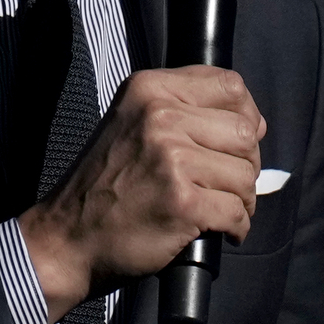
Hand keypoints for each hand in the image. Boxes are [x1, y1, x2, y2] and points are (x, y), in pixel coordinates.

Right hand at [18, 67, 263, 321]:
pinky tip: (220, 231)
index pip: (230, 86)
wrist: (67, 237)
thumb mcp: (131, 123)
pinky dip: (236, 227)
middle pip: (245, 133)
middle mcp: (160, 117)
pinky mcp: (182, 202)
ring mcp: (171, 159)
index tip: (238, 141)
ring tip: (220, 209)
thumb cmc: (104, 185)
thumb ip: (184, 110)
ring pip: (245, 175)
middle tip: (228, 185)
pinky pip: (237, 211)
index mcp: (149, 90)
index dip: (248, 115)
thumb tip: (256, 123)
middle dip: (247, 165)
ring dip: (242, 200)